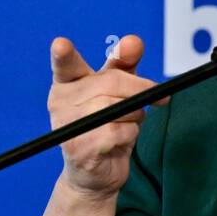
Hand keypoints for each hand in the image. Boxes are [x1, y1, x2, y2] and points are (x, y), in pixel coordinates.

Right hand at [48, 35, 168, 198]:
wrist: (97, 174)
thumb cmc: (107, 127)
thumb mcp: (118, 92)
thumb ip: (124, 64)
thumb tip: (133, 41)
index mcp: (67, 83)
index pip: (64, 65)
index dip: (62, 54)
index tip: (61, 44)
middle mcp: (59, 102)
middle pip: (111, 83)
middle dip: (140, 90)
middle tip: (156, 97)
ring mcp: (66, 126)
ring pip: (118, 108)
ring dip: (134, 116)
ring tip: (125, 126)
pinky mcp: (78, 148)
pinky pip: (118, 131)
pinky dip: (129, 135)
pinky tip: (118, 142)